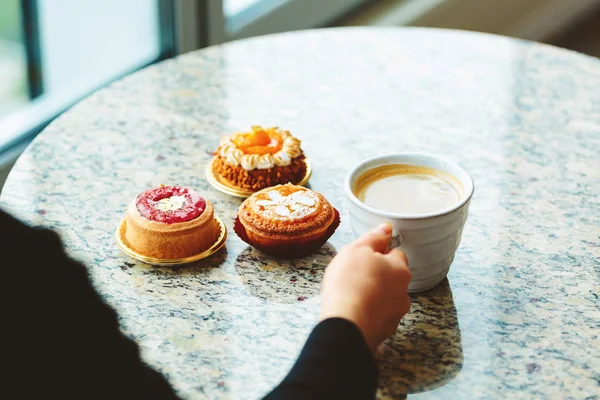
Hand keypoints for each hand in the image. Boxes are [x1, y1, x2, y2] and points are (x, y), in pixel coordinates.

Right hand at [320, 223, 411, 350]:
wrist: (346, 325)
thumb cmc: (350, 284)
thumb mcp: (357, 250)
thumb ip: (374, 238)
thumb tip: (386, 228)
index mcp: (400, 269)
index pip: (396, 254)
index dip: (379, 253)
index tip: (363, 256)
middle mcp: (403, 292)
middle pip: (393, 277)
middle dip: (378, 275)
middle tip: (354, 275)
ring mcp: (396, 314)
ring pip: (387, 298)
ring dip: (374, 295)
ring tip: (352, 295)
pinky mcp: (386, 331)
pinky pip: (378, 317)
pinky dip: (369, 313)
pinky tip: (354, 311)